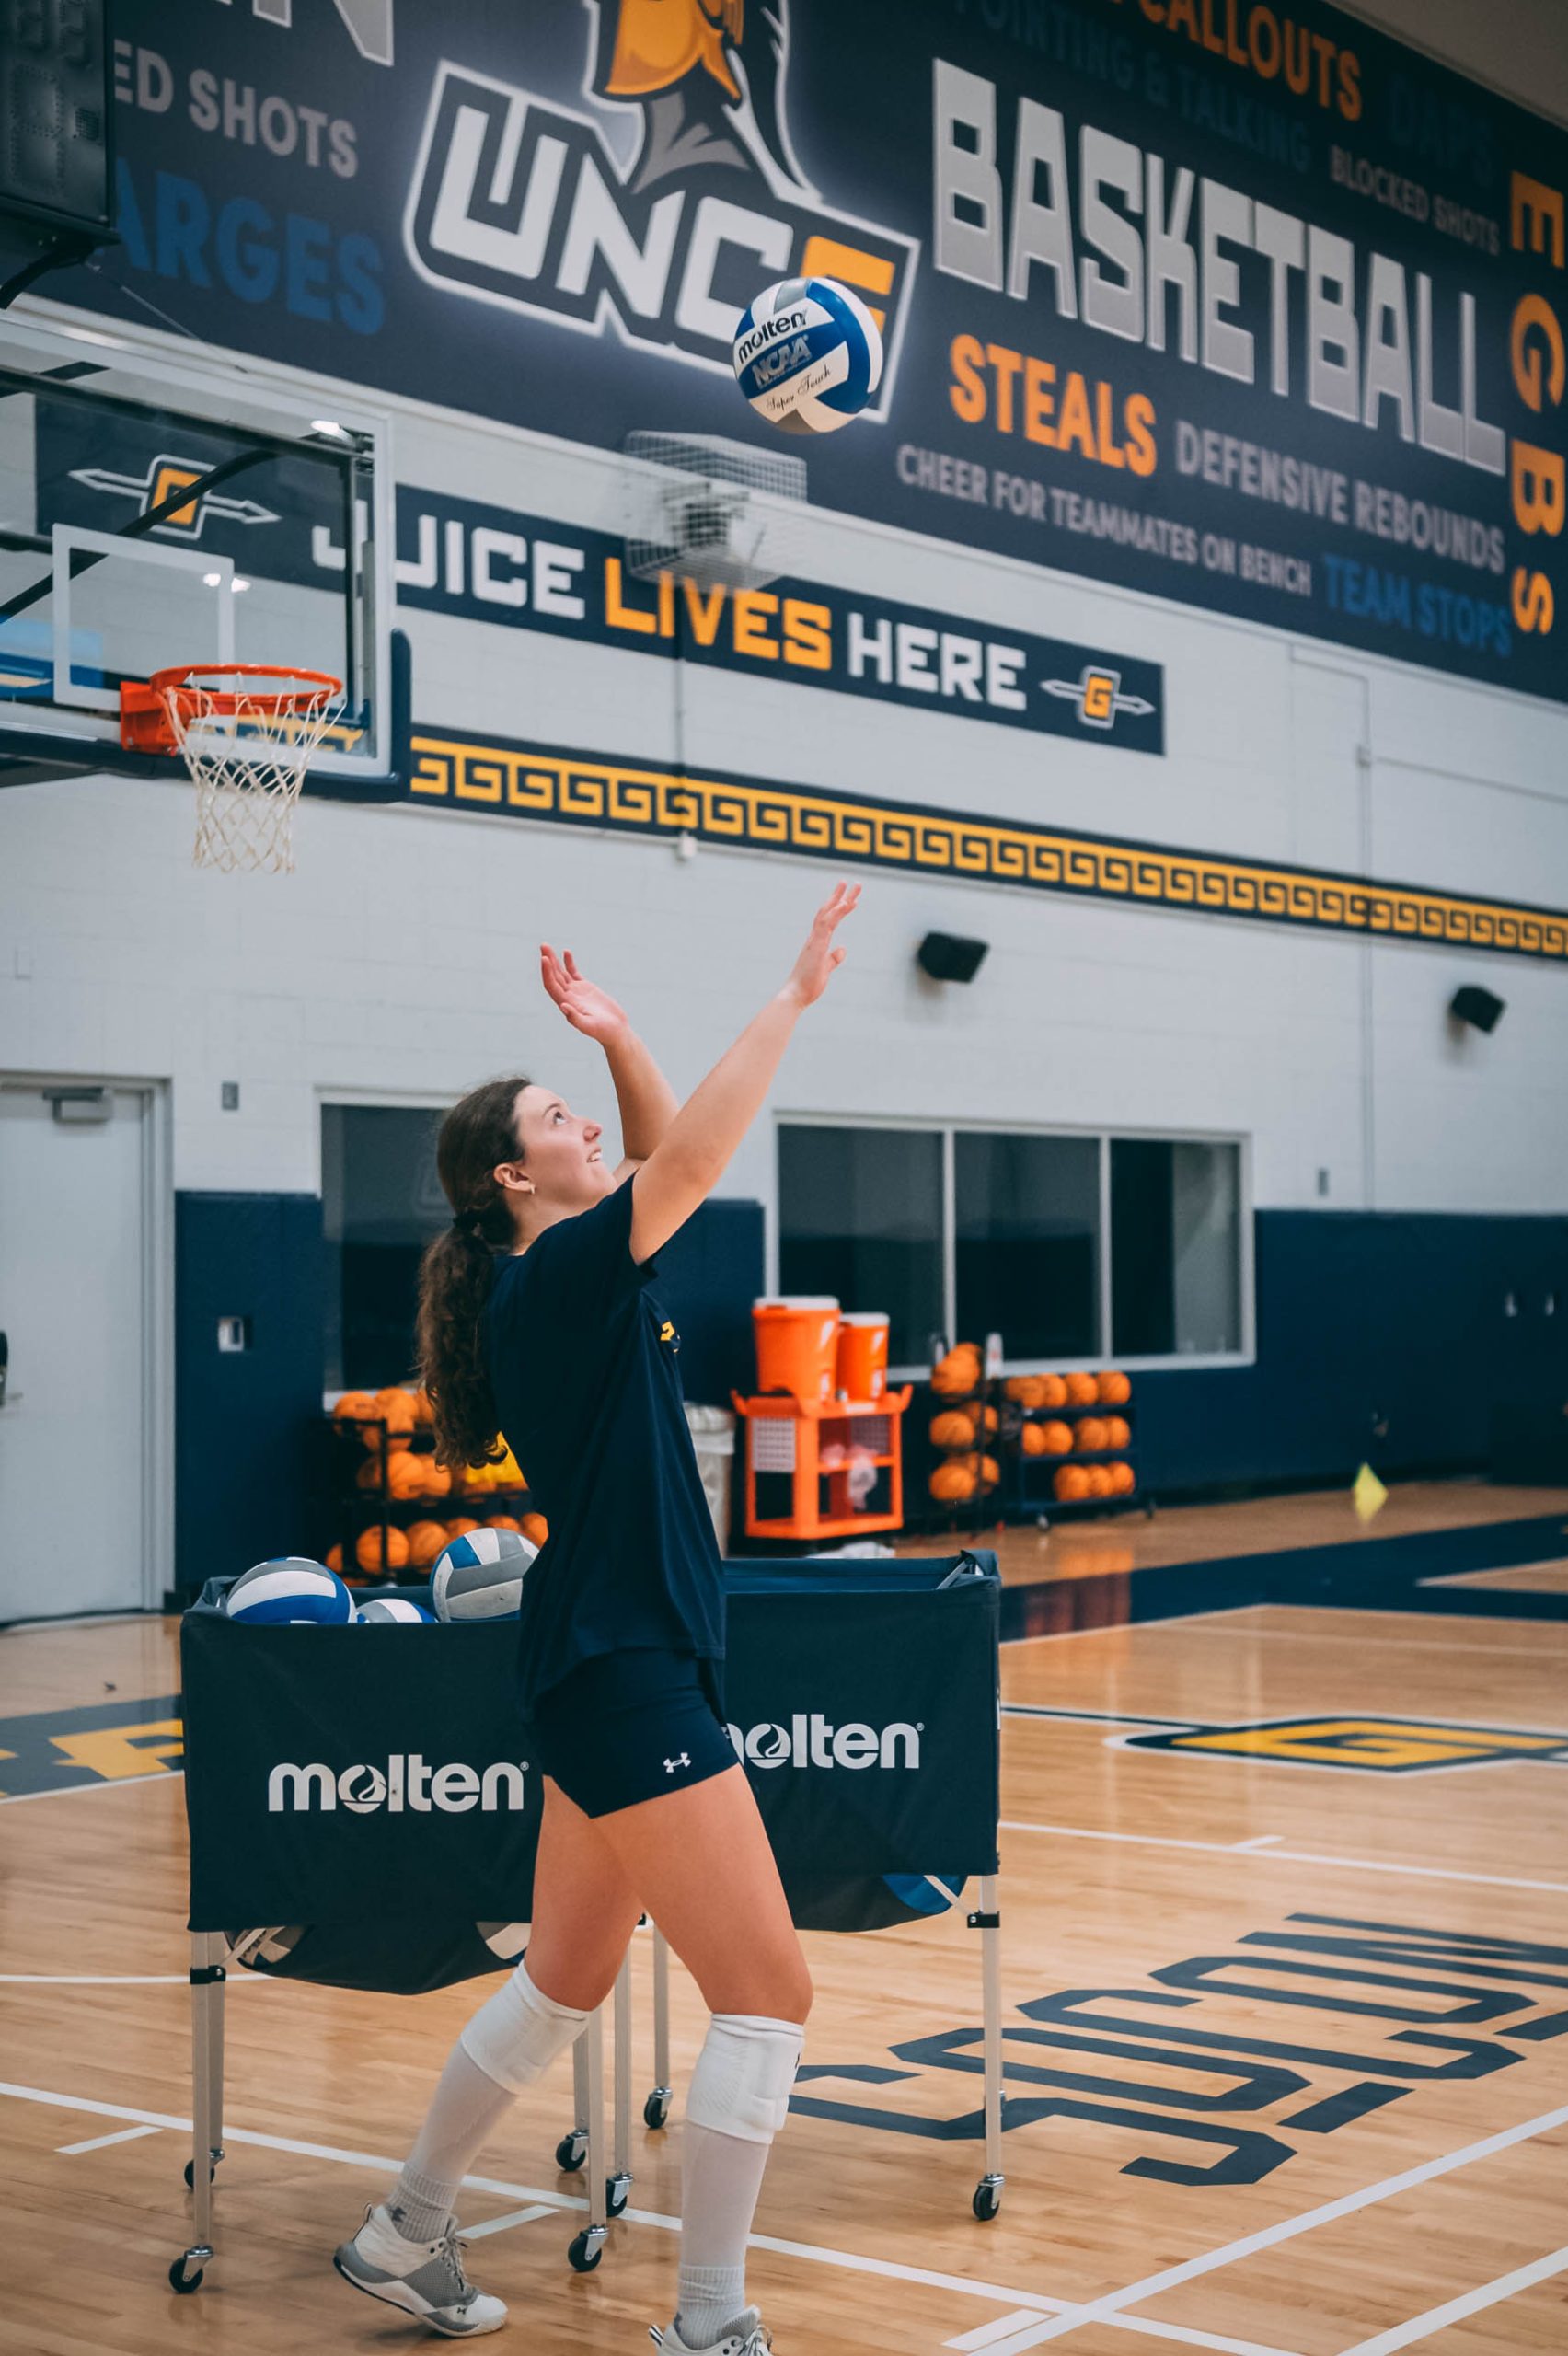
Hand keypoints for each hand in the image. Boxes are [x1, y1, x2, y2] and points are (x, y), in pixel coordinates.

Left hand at [539, 945, 629, 1044]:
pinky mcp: (585, 988)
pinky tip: (566, 952)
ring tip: (546, 946)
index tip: (545, 959)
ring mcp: (576, 991)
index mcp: (566, 1004)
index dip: (547, 972)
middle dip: (548, 960)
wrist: (615, 1030)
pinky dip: (569, 963)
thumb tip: (563, 1006)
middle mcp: (567, 996)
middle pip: (553, 976)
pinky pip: (574, 973)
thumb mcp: (589, 1026)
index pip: (552, 986)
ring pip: (561, 972)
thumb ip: (575, 1018)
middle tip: (543, 945)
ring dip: (554, 959)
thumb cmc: (603, 1031)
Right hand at [782, 880, 859, 1008]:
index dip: (838, 907)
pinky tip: (845, 904)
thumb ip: (833, 958)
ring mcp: (815, 940)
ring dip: (839, 899)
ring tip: (850, 886)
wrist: (796, 995)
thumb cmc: (808, 984)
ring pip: (827, 914)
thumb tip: (842, 950)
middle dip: (839, 896)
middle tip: (849, 882)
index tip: (848, 897)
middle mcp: (815, 938)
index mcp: (817, 942)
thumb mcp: (826, 968)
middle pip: (827, 911)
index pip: (828, 920)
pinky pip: (826, 925)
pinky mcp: (816, 946)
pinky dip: (835, 913)